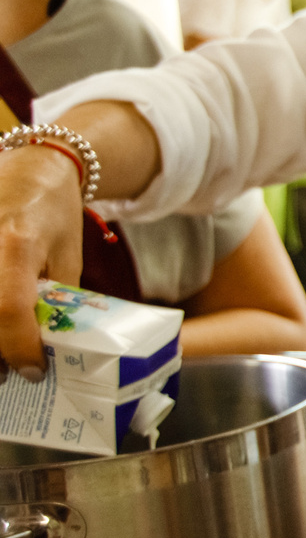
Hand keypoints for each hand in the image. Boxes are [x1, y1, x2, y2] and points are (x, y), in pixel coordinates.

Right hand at [0, 146, 89, 379]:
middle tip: (6, 372)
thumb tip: (55, 347)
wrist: (31, 165)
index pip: (10, 310)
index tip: (31, 370)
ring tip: (0, 354)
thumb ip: (57, 299)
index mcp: (17, 245)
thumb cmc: (53, 211)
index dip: (19, 348)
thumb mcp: (67, 257)